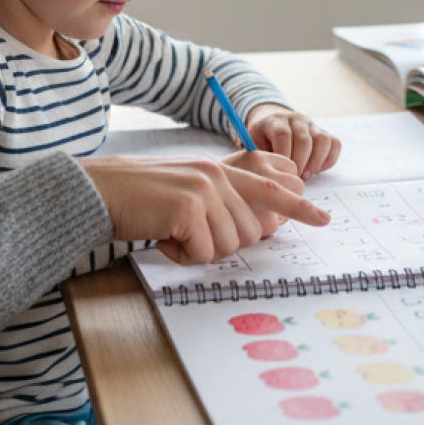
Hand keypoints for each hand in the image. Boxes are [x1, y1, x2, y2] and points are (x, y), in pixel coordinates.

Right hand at [80, 153, 330, 265]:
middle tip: (191, 235)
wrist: (101, 191)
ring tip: (173, 233)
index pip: (274, 183)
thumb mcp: (188, 187)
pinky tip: (163, 238)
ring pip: (230, 245)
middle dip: (224, 244)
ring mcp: (204, 190)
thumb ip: (223, 196)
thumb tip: (263, 223)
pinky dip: (182, 255)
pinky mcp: (189, 208)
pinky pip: (204, 253)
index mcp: (221, 169)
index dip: (299, 204)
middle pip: (252, 230)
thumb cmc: (143, 197)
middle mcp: (218, 175)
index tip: (323, 219)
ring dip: (200, 250)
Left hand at [245, 104, 341, 178]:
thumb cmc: (262, 141)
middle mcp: (296, 119)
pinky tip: (318, 170)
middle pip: (304, 139)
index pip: (283, 134)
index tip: (283, 172)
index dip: (284, 155)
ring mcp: (312, 125)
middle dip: (300, 163)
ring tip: (306, 176)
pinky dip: (329, 159)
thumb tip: (267, 176)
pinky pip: (335, 144)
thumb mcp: (254, 145)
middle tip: (295, 179)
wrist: (272, 123)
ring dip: (315, 162)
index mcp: (275, 121)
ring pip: (322, 140)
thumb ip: (259, 157)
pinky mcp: (324, 132)